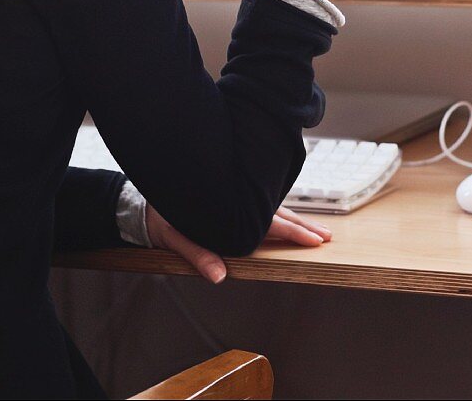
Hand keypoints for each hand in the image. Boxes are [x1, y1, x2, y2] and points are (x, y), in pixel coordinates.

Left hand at [144, 204, 331, 283]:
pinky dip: (280, 210)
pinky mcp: (232, 194)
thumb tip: (219, 276)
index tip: (317, 240)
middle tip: (327, 236)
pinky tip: (288, 214)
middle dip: (305, 226)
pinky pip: (263, 202)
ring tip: (317, 228)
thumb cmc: (160, 217)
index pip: (271, 223)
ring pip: (274, 206)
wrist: (144, 195)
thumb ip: (199, 255)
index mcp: (231, 210)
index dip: (296, 233)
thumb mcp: (175, 238)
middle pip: (280, 213)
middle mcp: (238, 199)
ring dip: (296, 218)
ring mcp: (236, 195)